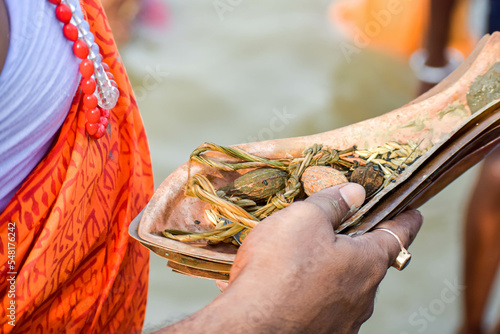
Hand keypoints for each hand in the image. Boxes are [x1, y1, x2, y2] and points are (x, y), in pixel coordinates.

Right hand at [161, 183, 422, 333]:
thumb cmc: (278, 269)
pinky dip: (314, 294)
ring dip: (334, 273)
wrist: (249, 327)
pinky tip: (289, 288)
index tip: (414, 212)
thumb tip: (356, 192)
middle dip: (358, 246)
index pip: (399, 235)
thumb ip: (332, 203)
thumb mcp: (303, 219)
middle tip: (339, 232)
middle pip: (369, 263)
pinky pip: (324, 307)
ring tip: (303, 261)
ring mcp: (345, 322)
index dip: (406, 220)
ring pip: (346, 288)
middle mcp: (364, 296)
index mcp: (367, 262)